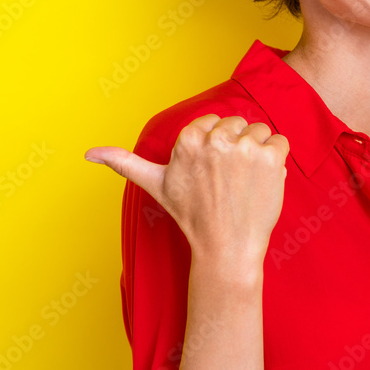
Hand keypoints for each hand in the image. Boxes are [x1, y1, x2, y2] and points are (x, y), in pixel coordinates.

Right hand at [87, 114, 289, 260]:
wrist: (226, 248)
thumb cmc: (191, 215)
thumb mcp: (155, 185)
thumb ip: (124, 162)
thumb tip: (88, 154)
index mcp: (188, 138)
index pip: (214, 121)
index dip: (216, 146)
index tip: (212, 172)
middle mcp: (215, 139)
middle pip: (238, 123)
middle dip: (237, 147)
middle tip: (228, 180)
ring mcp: (244, 148)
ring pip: (260, 130)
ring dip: (258, 153)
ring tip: (245, 182)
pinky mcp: (270, 157)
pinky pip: (281, 140)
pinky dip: (278, 160)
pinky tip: (263, 181)